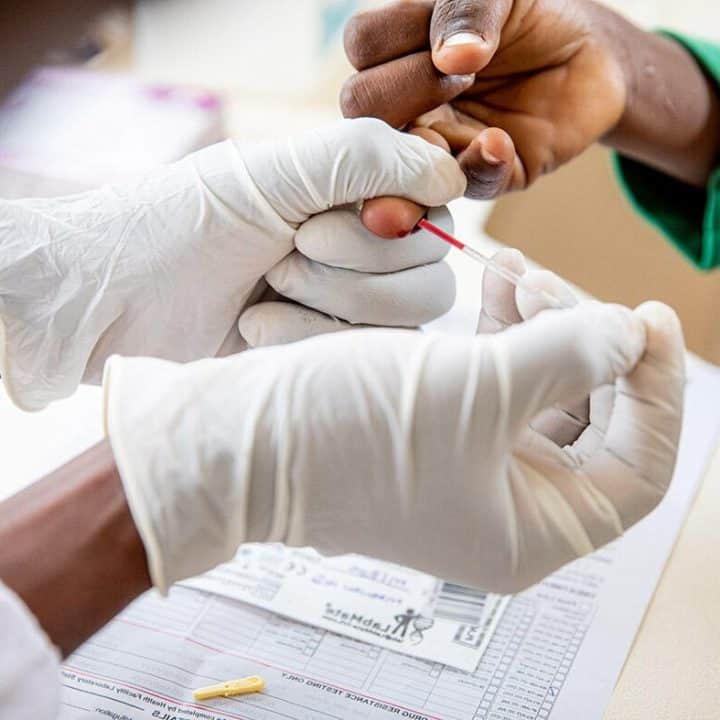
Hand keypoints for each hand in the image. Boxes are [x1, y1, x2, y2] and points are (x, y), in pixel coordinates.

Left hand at [0, 118, 464, 409]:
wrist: (116, 305)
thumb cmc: (183, 227)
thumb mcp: (273, 174)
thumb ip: (366, 159)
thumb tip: (451, 177)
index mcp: (353, 195)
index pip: (432, 210)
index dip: (395, 226)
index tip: (318, 225)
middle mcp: (363, 251)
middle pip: (429, 273)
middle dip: (353, 269)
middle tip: (283, 257)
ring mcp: (349, 309)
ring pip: (407, 321)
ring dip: (332, 304)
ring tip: (265, 291)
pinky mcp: (329, 359)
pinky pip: (366, 360)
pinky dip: (309, 342)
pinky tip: (255, 331)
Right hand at [103, 294, 683, 593]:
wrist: (234, 443)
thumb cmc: (346, 434)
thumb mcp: (474, 391)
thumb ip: (570, 356)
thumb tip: (631, 334)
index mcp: (532, 531)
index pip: (640, 467)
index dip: (658, 390)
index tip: (648, 316)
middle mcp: (509, 509)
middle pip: (596, 424)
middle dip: (589, 344)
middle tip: (553, 283)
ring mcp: (473, 468)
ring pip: (547, 395)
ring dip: (546, 329)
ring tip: (518, 271)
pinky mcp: (440, 432)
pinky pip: (502, 383)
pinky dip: (508, 335)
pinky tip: (497, 285)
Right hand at [342, 0, 719, 197]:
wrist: (590, 57)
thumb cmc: (530, 18)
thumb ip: (466, 10)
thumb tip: (453, 58)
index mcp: (401, 50)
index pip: (362, 43)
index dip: (394, 36)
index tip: (443, 38)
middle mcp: (409, 102)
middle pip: (360, 105)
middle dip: (405, 89)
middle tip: (460, 78)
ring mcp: (442, 143)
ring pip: (397, 164)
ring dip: (425, 141)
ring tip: (471, 101)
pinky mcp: (485, 175)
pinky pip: (466, 184)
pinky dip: (481, 164)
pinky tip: (500, 141)